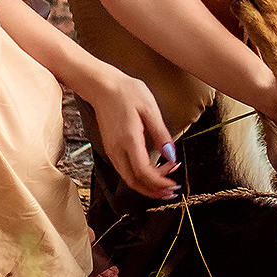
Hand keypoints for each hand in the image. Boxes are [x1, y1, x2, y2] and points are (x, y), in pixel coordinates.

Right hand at [80, 67, 179, 202]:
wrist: (102, 85)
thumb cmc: (126, 92)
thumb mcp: (150, 109)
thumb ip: (161, 134)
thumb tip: (172, 155)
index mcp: (129, 140)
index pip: (144, 173)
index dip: (160, 183)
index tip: (174, 184)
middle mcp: (117, 150)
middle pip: (135, 182)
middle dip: (154, 191)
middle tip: (172, 190)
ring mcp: (112, 151)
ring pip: (128, 179)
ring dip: (147, 186)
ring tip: (165, 182)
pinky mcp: (111, 148)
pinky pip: (125, 171)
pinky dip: (139, 177)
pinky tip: (152, 170)